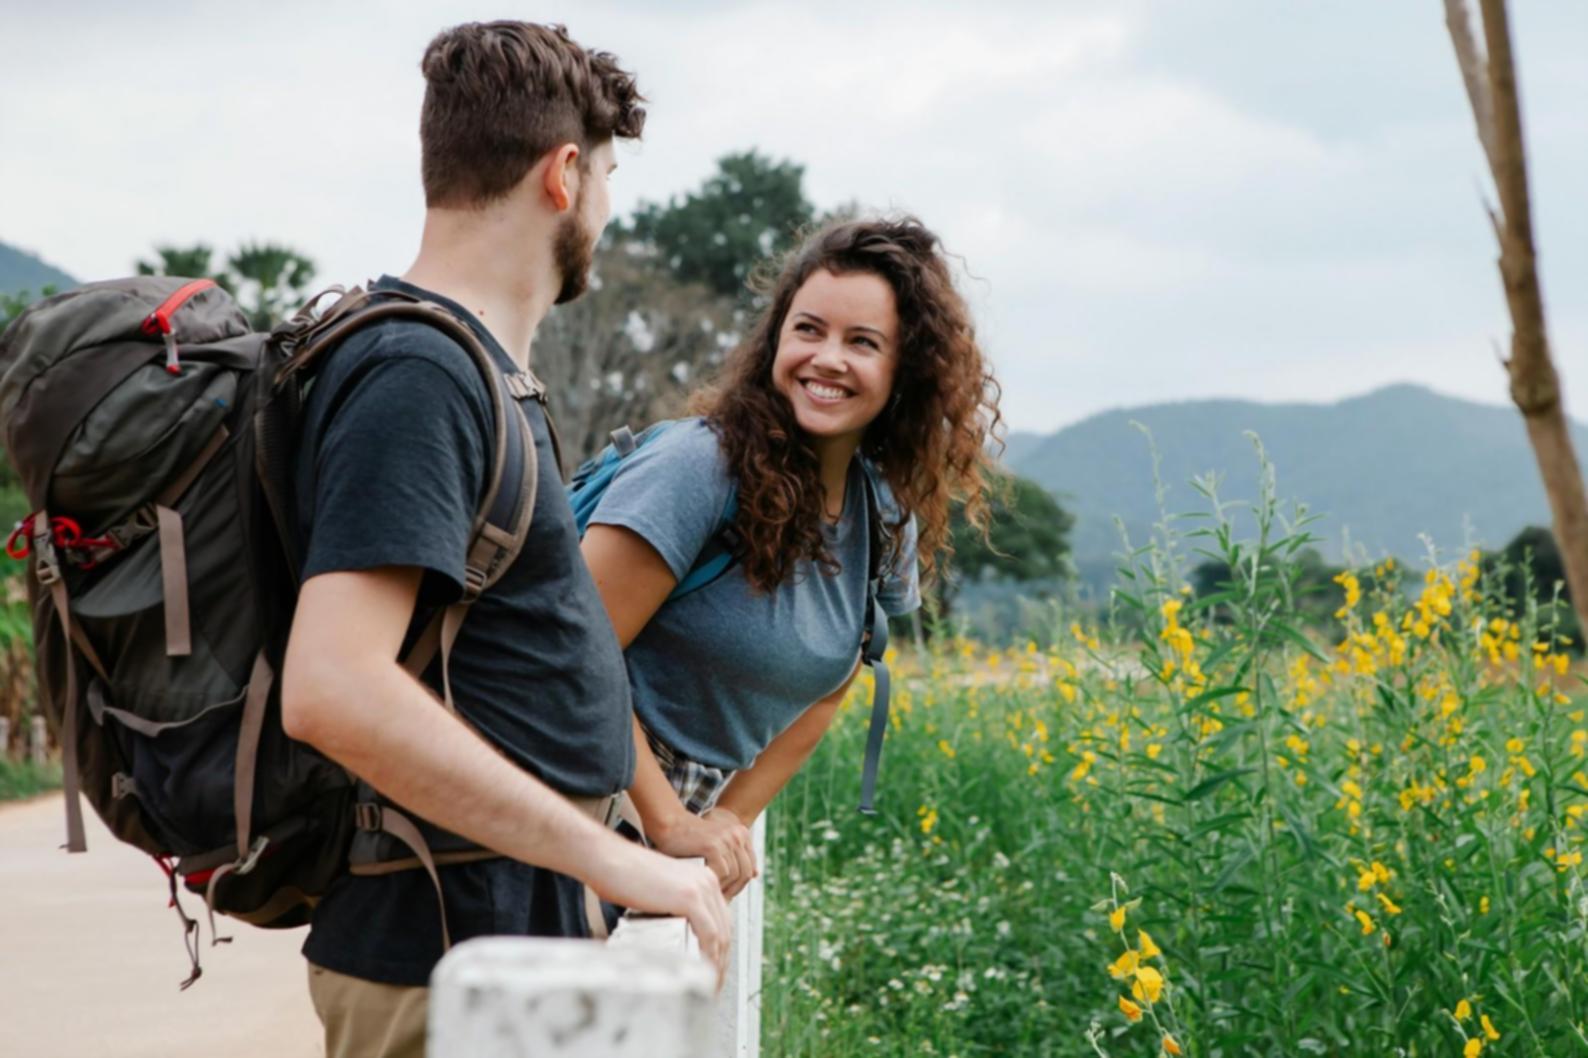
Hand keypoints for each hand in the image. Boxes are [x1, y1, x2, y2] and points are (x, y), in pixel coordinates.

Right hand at [586, 837, 731, 987]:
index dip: (720, 950)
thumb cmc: (624, 878)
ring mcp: (702, 888)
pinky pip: (710, 934)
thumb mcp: (660, 893)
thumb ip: (673, 910)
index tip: (711, 971)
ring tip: (706, 986)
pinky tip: (702, 973)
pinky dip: (709, 957)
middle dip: (721, 962)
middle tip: (711, 985)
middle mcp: (708, 881)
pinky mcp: (691, 898)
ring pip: (720, 935)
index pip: (721, 921)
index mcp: (703, 879)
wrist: (609, 860)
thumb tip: (677, 938)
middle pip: (725, 930)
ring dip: (717, 965)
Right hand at [651, 806, 757, 898]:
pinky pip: (722, 873)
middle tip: (720, 903)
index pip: (750, 867)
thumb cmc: (690, 838)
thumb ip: (735, 855)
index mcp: (741, 833)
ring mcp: (727, 839)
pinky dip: (715, 884)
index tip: (727, 895)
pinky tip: (705, 889)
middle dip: (734, 890)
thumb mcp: (719, 842)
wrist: (668, 823)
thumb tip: (756, 874)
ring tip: (712, 898)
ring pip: (735, 875)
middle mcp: (737, 835)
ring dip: (724, 889)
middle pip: (745, 872)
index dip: (740, 885)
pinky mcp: (714, 846)